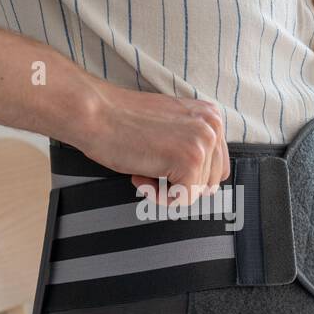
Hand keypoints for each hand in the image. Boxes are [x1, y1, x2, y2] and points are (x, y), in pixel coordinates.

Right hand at [70, 80, 229, 203]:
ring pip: (195, 192)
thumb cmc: (123, 121)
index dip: (188, 177)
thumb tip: (205, 185)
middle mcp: (213, 126)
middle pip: (209, 182)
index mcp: (211, 116)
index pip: (217, 166)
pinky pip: (182, 199)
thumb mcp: (171, 127)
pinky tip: (140, 176)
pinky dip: (158, 197)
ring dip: (165, 189)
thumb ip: (192, 145)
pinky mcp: (190, 160)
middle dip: (178, 184)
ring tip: (142, 168)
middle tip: (148, 169)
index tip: (164, 170)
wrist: (96, 113)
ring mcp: (203, 142)